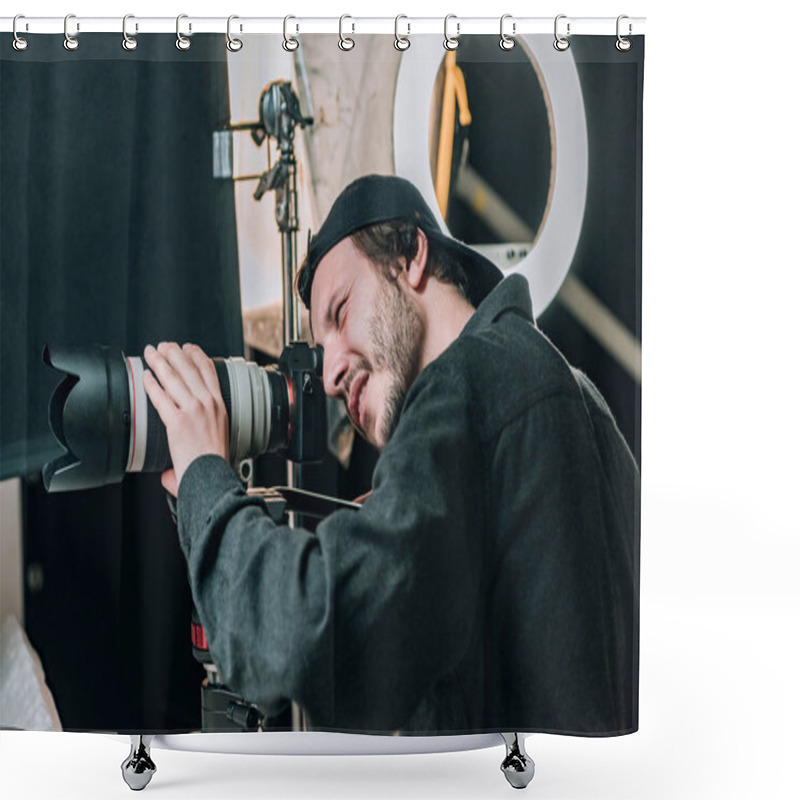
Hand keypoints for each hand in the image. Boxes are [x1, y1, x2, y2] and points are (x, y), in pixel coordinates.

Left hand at [143, 343, 228, 496]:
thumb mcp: (218, 439)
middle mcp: (208, 404)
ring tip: (152, 353)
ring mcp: (193, 411)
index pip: (209, 371)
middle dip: (175, 353)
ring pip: (174, 378)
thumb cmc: (214, 464)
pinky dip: (151, 384)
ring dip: (161, 362)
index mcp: (220, 405)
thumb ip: (201, 437)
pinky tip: (145, 377)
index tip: (189, 348)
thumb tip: (175, 460)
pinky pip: (160, 397)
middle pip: (190, 369)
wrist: (212, 476)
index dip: (197, 355)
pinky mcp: (177, 421)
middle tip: (164, 345)